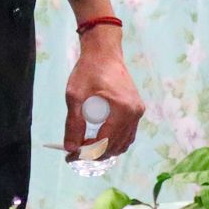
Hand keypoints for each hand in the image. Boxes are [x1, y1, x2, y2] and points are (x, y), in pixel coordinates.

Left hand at [65, 27, 143, 158]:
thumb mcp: (75, 96)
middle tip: (74, 154)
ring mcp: (138, 112)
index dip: (86, 152)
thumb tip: (71, 149)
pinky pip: (127, 135)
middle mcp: (134, 113)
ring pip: (123, 144)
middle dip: (94, 153)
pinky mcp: (137, 111)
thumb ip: (73, 124)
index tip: (70, 155)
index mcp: (121, 108)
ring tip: (84, 149)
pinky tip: (98, 142)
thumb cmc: (88, 71)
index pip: (104, 141)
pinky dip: (114, 142)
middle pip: (114, 146)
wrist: (104, 53)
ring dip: (104, 150)